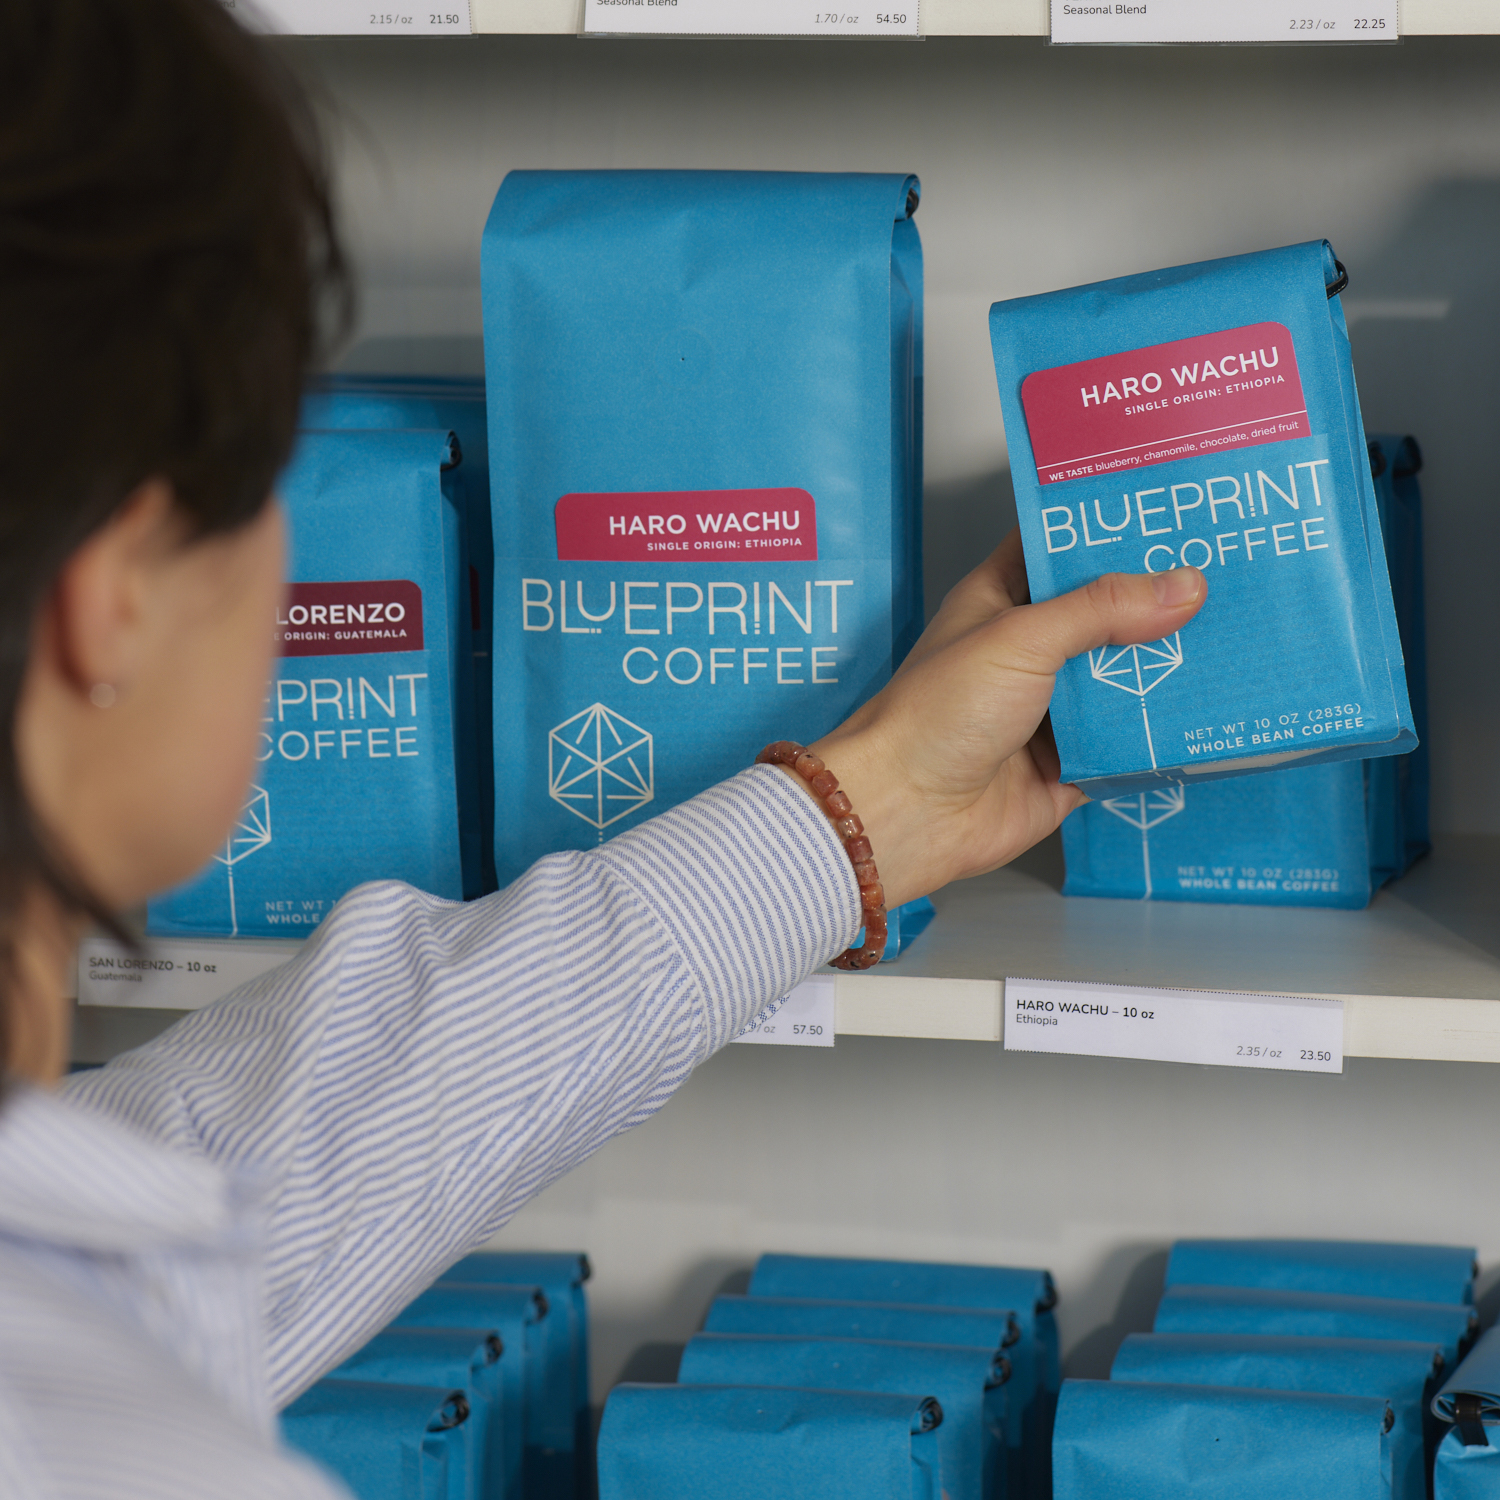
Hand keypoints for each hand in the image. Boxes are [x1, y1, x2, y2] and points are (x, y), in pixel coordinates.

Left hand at [797, 530, 1206, 908]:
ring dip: (1172, 665)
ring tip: (1243, 634)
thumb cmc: (935, 716)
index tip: (1172, 508)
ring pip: (1126, 677)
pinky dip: (1165, 731)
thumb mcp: (1020, 638)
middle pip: (1107, 613)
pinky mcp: (1072, 763)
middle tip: (1233, 571)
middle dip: (1161, 599)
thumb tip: (1183, 585)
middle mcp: (1028, 649)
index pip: (1060, 547)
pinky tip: (1216, 710)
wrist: (908, 813)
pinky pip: (1130, 741)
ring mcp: (1051, 708)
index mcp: (1001, 600)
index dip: (1109, 526)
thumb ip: (1102, 609)